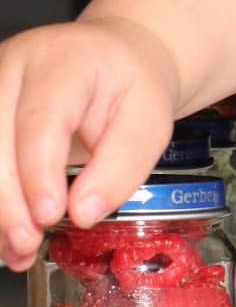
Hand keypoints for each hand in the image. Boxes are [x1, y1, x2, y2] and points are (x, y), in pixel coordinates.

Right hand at [0, 15, 179, 269]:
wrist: (115, 60)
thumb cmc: (130, 84)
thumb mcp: (150, 118)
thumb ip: (123, 163)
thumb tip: (84, 212)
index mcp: (63, 62)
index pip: (41, 119)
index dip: (39, 172)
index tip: (49, 215)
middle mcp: (15, 68)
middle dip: (8, 199)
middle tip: (29, 242)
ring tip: (19, 246)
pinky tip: (7, 234)